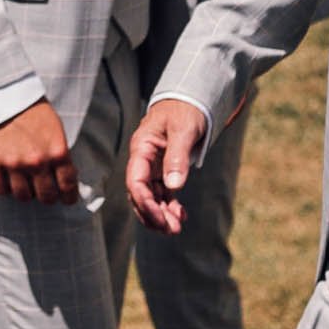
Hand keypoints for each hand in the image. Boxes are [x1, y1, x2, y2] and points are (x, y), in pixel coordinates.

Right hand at [0, 99, 76, 204]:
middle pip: (46, 196)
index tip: (66, 199)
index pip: (68, 186)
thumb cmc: (32, 110)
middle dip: (47, 197)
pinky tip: (5, 181)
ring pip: (22, 196)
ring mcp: (13, 163)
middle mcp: (37, 162)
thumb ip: (59, 153)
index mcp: (57, 152)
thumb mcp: (55, 129)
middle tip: (44, 193)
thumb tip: (63, 176)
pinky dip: (2, 189)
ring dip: (24, 193)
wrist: (3, 94)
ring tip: (23, 185)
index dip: (68, 197)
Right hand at [125, 98, 209, 232]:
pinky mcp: (165, 170)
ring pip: (151, 197)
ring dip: (161, 214)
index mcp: (142, 148)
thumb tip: (173, 187)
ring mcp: (154, 166)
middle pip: (140, 194)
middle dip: (152, 214)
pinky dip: (169, 207)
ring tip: (176, 228)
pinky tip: (181, 216)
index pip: (136, 181)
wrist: (192, 98)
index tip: (160, 219)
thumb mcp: (183, 130)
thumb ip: (177, 157)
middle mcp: (144, 160)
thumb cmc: (185, 110)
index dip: (145, 203)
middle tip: (171, 230)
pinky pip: (163, 193)